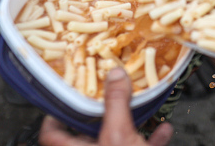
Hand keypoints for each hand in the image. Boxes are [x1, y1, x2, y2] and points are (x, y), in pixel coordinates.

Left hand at [38, 67, 173, 145]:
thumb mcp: (118, 133)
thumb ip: (116, 103)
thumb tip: (114, 74)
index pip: (51, 133)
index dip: (55, 114)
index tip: (65, 96)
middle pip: (87, 134)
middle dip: (101, 113)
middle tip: (106, 94)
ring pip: (116, 142)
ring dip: (129, 125)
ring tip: (139, 107)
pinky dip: (150, 141)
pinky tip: (162, 130)